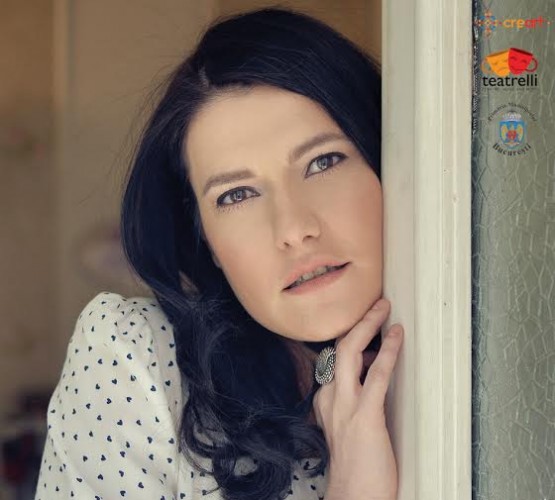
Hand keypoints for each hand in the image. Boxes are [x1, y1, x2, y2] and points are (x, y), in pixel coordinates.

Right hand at [313, 298, 402, 499]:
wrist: (353, 497)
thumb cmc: (356, 464)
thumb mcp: (347, 424)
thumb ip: (355, 396)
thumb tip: (373, 370)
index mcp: (326, 399)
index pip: (334, 358)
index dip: (352, 336)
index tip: (366, 323)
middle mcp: (331, 397)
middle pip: (339, 348)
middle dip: (358, 322)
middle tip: (376, 305)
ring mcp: (345, 406)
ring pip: (351, 353)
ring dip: (369, 326)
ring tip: (384, 310)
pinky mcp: (365, 417)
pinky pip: (377, 376)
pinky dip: (388, 352)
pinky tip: (397, 336)